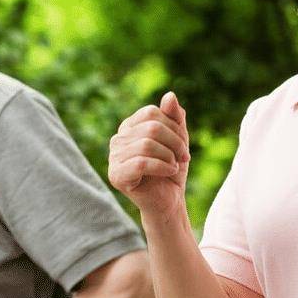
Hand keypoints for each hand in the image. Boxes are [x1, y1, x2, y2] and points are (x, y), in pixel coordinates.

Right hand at [108, 91, 190, 217]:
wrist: (169, 201)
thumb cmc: (171, 169)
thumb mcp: (178, 139)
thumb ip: (174, 117)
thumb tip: (170, 95)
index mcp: (129, 127)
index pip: (151, 113)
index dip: (173, 126)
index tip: (184, 145)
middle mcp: (118, 139)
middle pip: (151, 127)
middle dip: (175, 142)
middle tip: (184, 157)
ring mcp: (114, 157)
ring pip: (147, 144)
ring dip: (169, 156)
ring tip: (174, 166)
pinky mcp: (116, 175)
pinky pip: (142, 163)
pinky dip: (163, 166)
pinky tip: (169, 172)